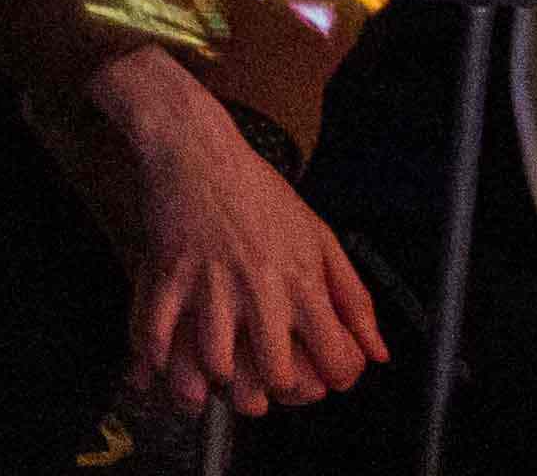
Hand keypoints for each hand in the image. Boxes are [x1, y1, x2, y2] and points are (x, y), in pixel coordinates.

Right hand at [86, 56, 377, 426]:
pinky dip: (158, 356)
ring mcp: (211, 282)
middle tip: (264, 377)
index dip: (334, 379)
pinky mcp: (167, 272)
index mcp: (302, 280)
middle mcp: (260, 287)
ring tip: (218, 368)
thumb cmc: (259, 191)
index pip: (334, 359)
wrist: (196, 147)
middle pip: (275, 375)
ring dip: (217, 377)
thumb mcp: (321, 237)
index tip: (321, 373)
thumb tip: (379, 353)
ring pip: (217, 364)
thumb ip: (355, 298)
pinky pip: (158, 333)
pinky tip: (166, 357)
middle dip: (273, 389)